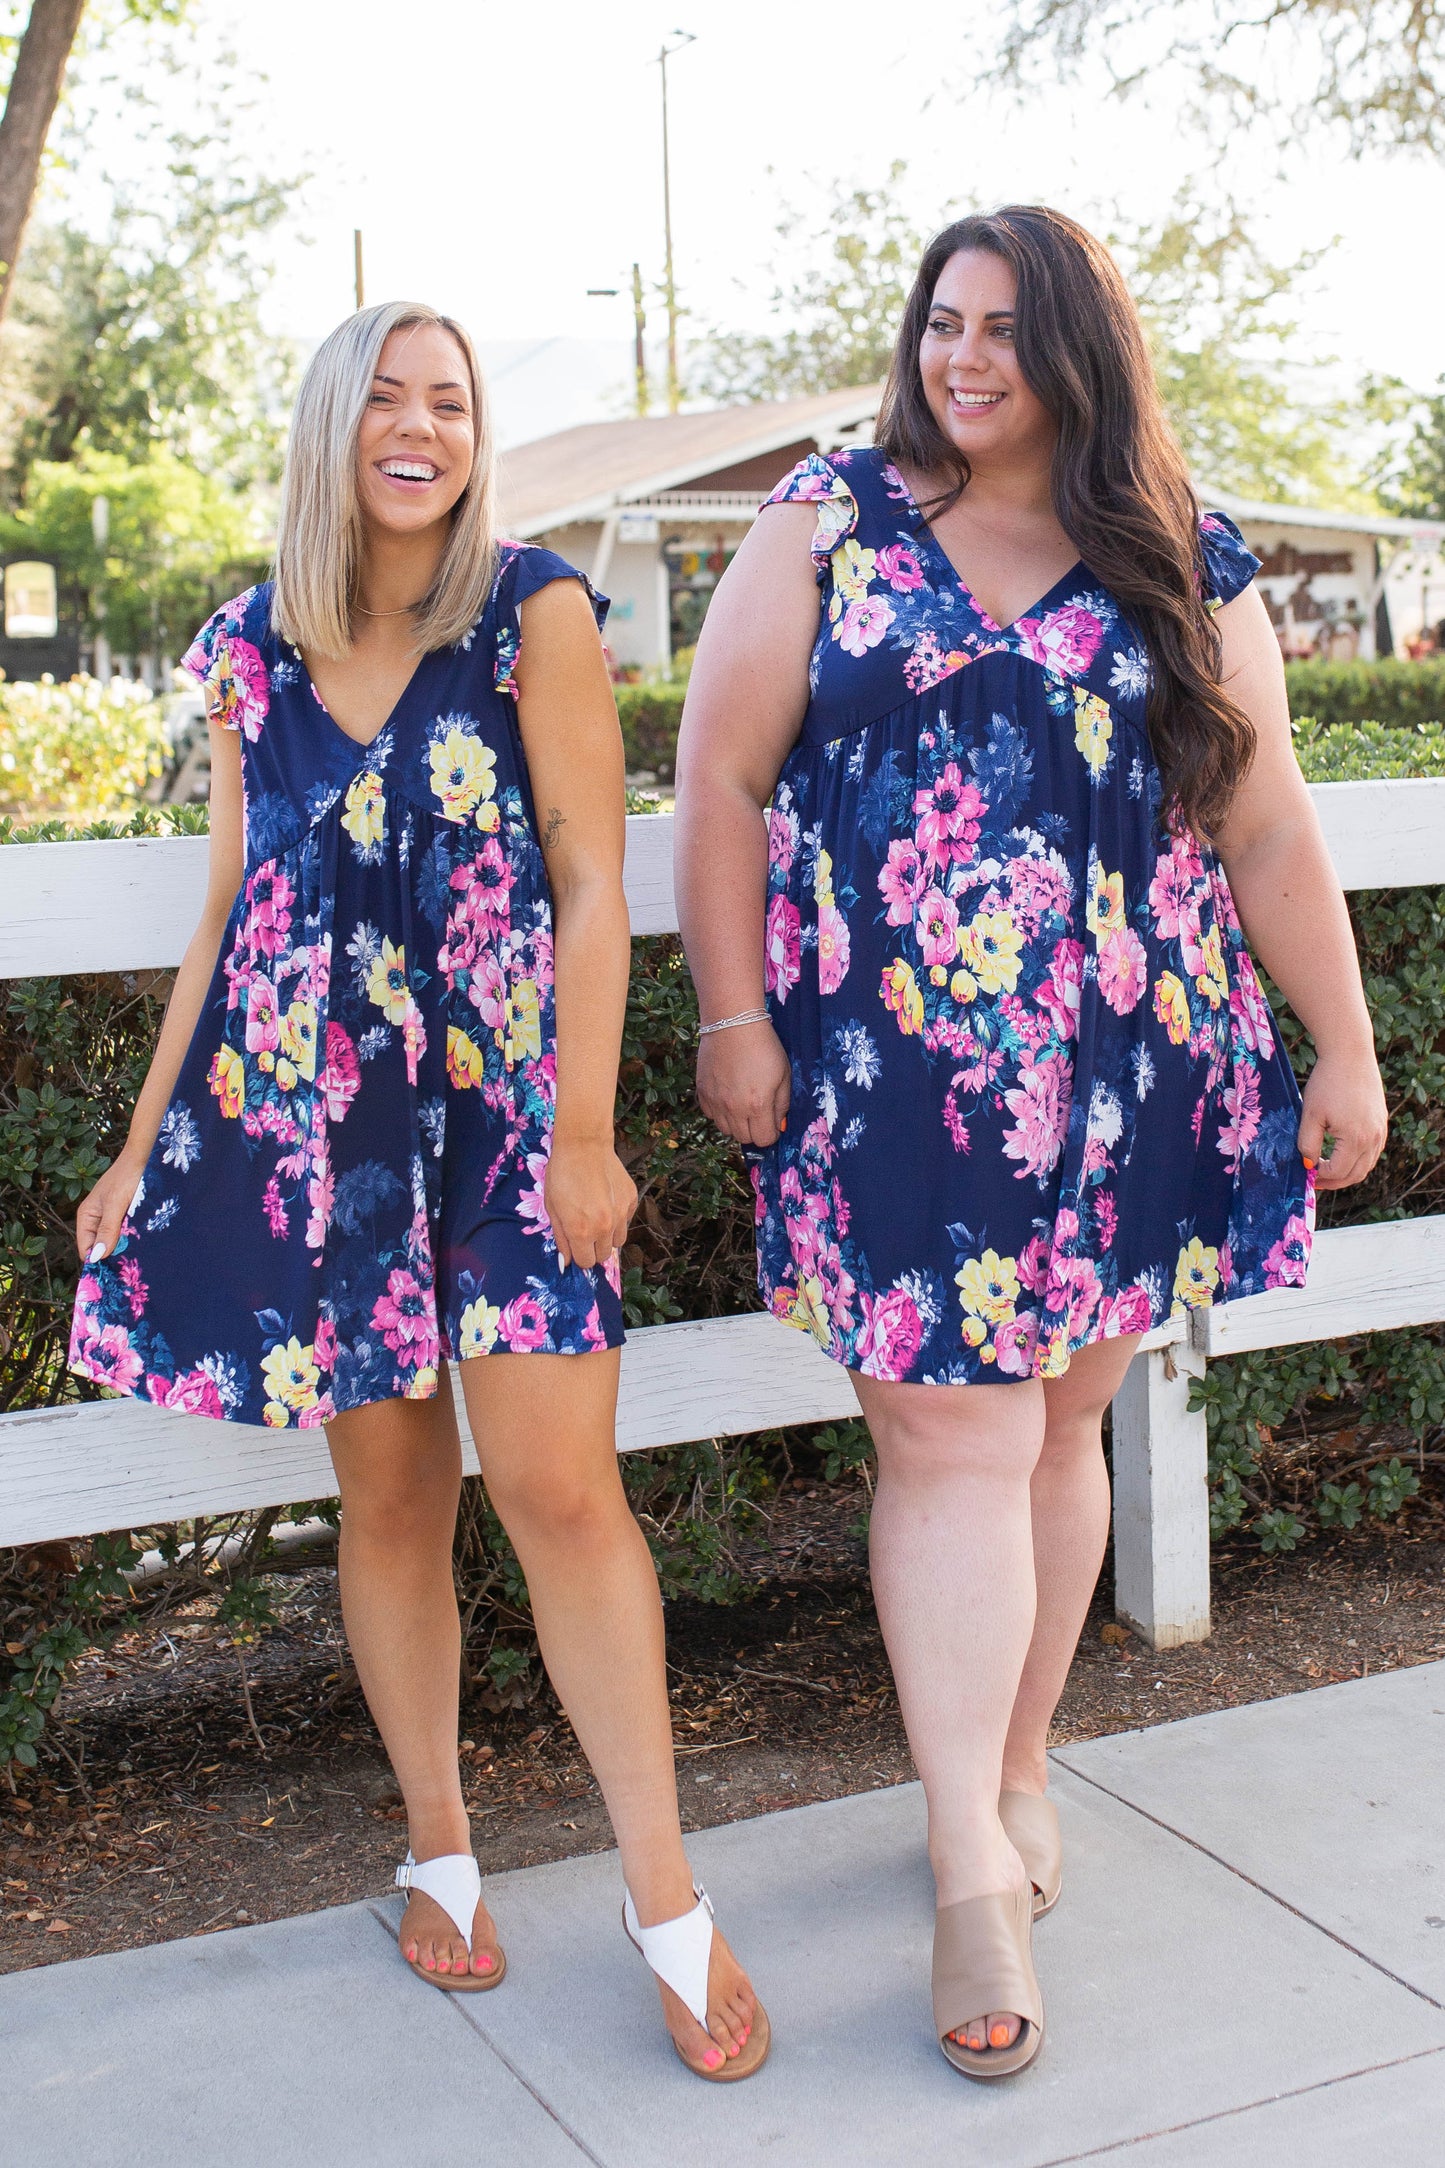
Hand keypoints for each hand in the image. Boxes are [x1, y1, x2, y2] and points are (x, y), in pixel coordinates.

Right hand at [76, 1145, 147, 1261]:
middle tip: (128, 1268)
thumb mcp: (116, 1205)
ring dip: (124, 1248)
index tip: (112, 1275)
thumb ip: (107, 1230)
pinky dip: (132, 1239)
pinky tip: (143, 1244)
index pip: (86, 1248)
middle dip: (112, 1256)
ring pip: (114, 1241)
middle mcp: (97, 1219)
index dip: (96, 1261)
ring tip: (138, 1257)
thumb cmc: (127, 1177)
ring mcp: (112, 1217)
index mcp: (87, 1216)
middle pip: (100, 1246)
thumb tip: (96, 1257)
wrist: (145, 1157)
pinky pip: (126, 1233)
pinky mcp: (126, 1215)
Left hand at [544, 1138, 636, 1270]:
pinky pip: (626, 1221)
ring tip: (596, 1218)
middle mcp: (604, 1227)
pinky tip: (606, 1201)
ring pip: (618, 1242)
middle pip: (603, 1256)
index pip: (586, 1262)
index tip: (575, 1244)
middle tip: (584, 1231)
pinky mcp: (631, 1200)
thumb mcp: (552, 1208)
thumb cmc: (562, 1174)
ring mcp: (621, 1214)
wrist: (583, 1145)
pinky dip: (618, 1219)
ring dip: (607, 1237)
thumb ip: (561, 1238)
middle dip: (593, 1249)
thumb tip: (564, 1263)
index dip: (578, 1255)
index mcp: (580, 1231)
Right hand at [696, 1020, 791, 1145]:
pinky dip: (719, 1112)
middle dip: (755, 1130)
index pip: (764, 1139)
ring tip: (743, 1105)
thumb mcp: (784, 1075)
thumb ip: (782, 1104)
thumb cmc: (764, 1046)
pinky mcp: (702, 1092)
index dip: (771, 1133)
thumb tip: (779, 1125)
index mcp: (758, 1105)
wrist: (733, 1023)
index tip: (773, 1123)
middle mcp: (734, 1108)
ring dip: (736, 1123)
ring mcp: (715, 1101)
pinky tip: (727, 1096)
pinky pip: (710, 1115)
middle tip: (759, 1113)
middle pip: (744, 1138)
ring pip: (725, 1130)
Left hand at [1298, 1044, 1387, 1190]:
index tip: (1306, 1174)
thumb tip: (1308, 1165)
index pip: (1337, 1172)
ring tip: (1327, 1170)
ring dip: (1348, 1172)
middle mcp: (1373, 1138)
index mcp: (1355, 1139)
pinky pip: (1373, 1151)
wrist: (1350, 1054)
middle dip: (1335, 1182)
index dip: (1320, 1177)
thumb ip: (1307, 1144)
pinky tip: (1342, 1155)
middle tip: (1316, 1181)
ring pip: (1367, 1165)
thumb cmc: (1327, 1082)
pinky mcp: (1382, 1122)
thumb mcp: (1310, 1115)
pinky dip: (1358, 1159)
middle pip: (1356, 1174)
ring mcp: (1380, 1130)